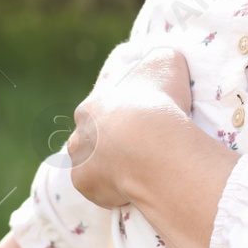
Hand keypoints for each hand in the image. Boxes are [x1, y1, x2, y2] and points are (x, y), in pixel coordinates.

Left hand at [67, 46, 192, 207]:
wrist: (153, 147)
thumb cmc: (159, 102)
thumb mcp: (166, 62)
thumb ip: (159, 59)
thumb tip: (160, 59)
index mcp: (94, 103)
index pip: (105, 103)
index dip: (124, 108)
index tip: (142, 115)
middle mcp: (80, 131)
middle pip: (93, 134)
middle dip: (111, 138)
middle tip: (141, 144)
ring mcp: (80, 160)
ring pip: (90, 162)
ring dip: (108, 164)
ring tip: (137, 168)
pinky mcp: (85, 185)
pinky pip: (98, 188)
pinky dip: (112, 188)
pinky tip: (134, 184)